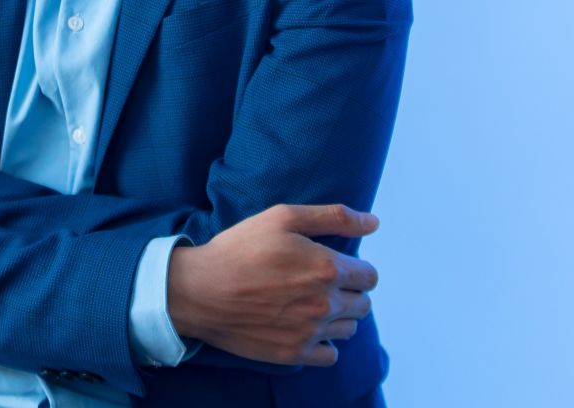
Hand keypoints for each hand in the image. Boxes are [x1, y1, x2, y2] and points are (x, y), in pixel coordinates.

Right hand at [166, 203, 378, 365]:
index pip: (369, 276)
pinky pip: (330, 355)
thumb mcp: (283, 217)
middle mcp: (325, 304)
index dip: (356, 268)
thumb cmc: (240, 248)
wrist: (200, 290)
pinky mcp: (294, 353)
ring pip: (349, 328)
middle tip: (321, 283)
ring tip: (311, 303)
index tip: (336, 265)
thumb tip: (373, 223)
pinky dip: (324, 343)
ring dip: (339, 316)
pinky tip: (305, 327)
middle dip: (350, 291)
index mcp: (328, 269)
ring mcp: (310, 332)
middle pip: (364, 304)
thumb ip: (334, 217)